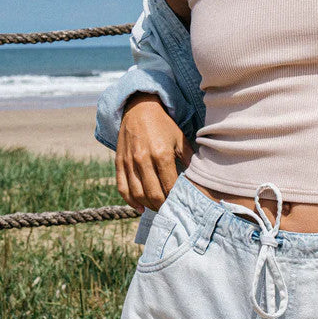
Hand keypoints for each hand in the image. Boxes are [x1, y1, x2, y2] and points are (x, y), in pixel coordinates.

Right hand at [115, 93, 194, 212]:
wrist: (139, 108)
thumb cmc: (163, 125)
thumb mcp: (180, 139)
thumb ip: (188, 159)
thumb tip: (198, 177)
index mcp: (162, 154)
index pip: (169, 186)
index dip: (175, 199)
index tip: (181, 205)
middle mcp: (143, 159)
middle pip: (153, 194)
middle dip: (162, 206)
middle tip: (170, 211)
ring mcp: (129, 162)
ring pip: (137, 194)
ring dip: (147, 206)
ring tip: (157, 209)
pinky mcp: (119, 162)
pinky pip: (122, 187)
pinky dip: (130, 201)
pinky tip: (139, 208)